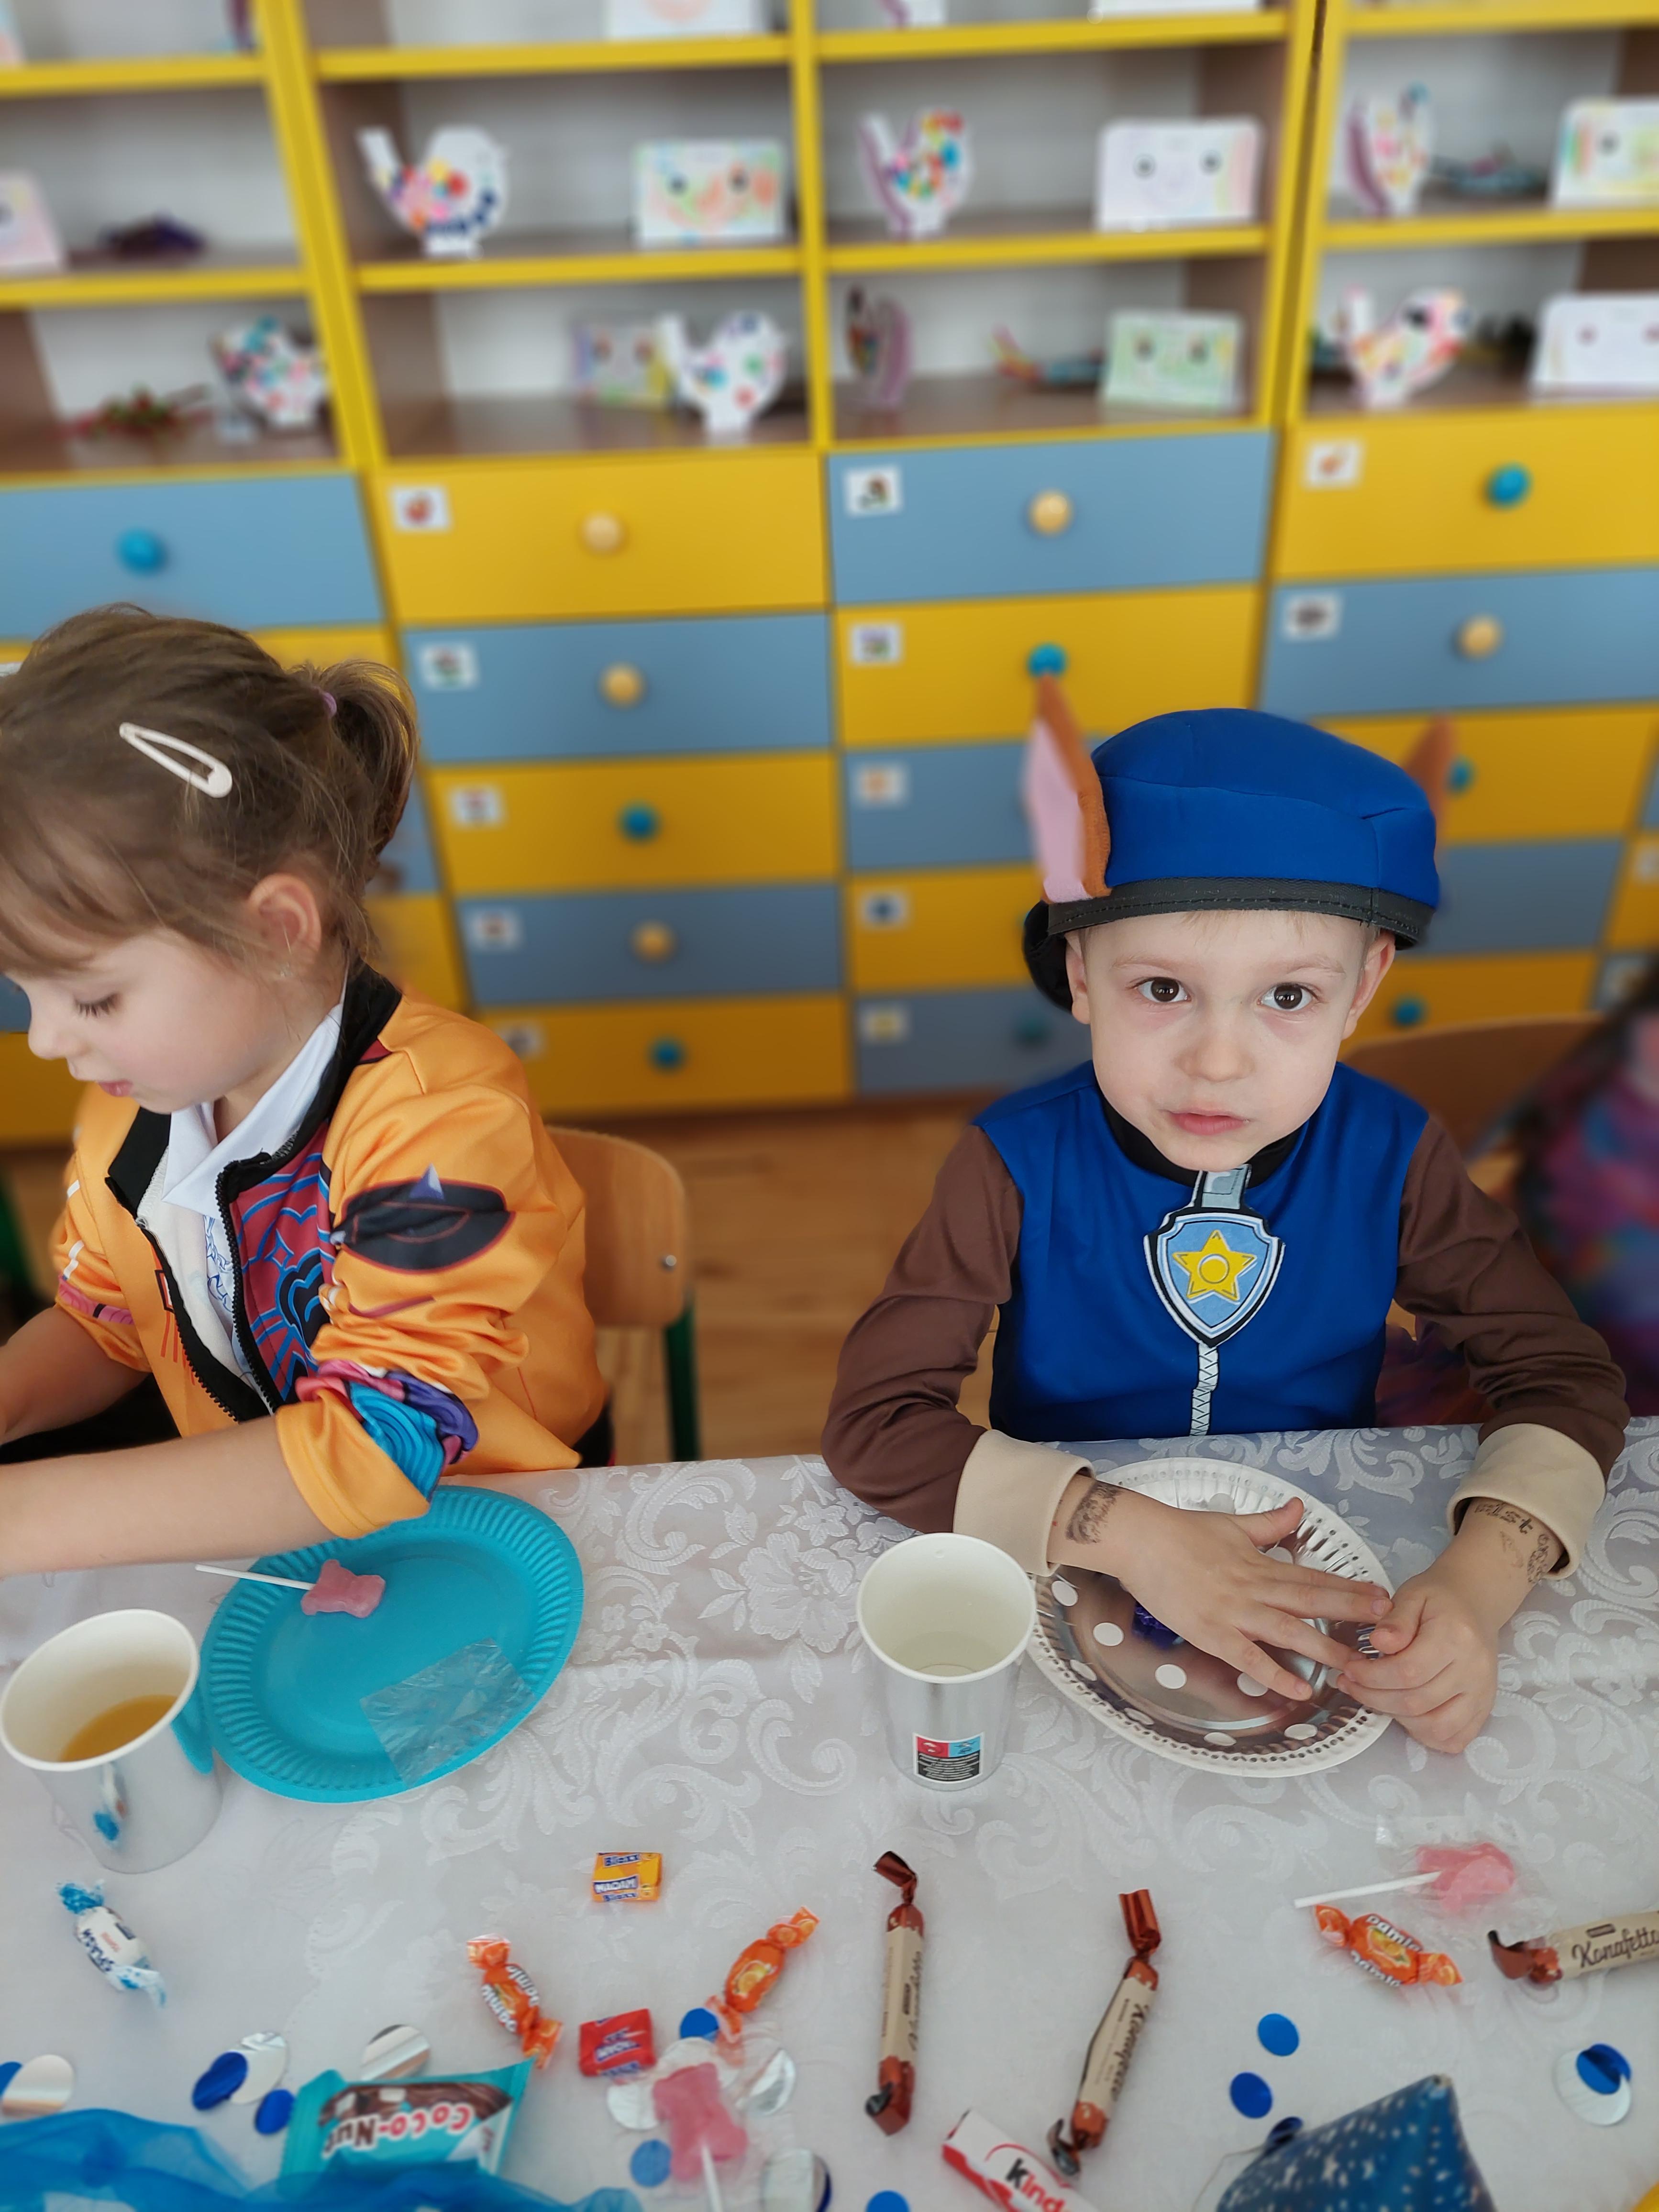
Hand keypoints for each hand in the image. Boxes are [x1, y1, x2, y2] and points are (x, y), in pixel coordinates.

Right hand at [1054, 1486, 1389, 1702]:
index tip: (1380, 1597)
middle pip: (1309, 1602)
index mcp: (1260, 1564)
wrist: (1141, 1541)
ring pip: (1286, 1631)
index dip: (1348, 1588)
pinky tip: (1300, 1688)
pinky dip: (1274, 1673)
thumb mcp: (1232, 1524)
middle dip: (1349, 1614)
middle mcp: (1253, 1589)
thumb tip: (1299, 1508)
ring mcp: (1233, 1613)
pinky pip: (1248, 1657)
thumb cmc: (1183, 1532)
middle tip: (1385, 1628)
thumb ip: (1268, 1523)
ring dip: (1322, 1648)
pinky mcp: (1211, 1633)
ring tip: (1354, 1665)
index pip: (1312, 1577)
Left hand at [1335, 1499, 1557, 1753]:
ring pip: (1435, 1728)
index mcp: (1456, 1637)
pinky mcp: (1483, 1708)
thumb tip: (1378, 1643)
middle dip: (1374, 1697)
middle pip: (1417, 1703)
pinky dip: (1426, 1734)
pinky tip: (1405, 1713)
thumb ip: (1395, 1621)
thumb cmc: (1439, 1599)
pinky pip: (1454, 1738)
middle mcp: (1475, 1671)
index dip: (1371, 1676)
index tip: (1350, 1667)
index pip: (1407, 1672)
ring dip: (1397, 1719)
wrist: (1474, 1602)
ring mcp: (1482, 1694)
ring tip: (1375, 1697)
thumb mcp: (1412, 1595)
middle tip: (1351, 1682)